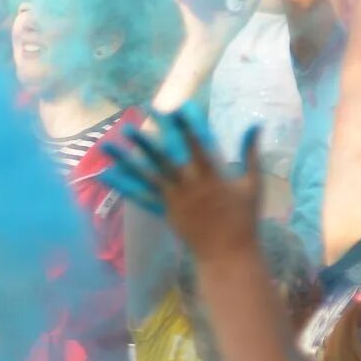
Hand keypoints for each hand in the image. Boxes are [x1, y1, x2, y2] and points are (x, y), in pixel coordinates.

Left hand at [96, 107, 260, 252]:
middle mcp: (189, 185)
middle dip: (152, 135)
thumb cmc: (244, 218)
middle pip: (166, 156)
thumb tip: (255, 125)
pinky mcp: (164, 210)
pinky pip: (140, 196)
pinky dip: (122, 185)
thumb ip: (251, 154)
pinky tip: (104, 174)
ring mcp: (173, 198)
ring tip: (107, 143)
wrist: (228, 254)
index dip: (187, 125)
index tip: (177, 106)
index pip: (198, 145)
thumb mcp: (253, 184)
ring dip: (125, 158)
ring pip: (145, 174)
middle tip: (137, 116)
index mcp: (212, 176)